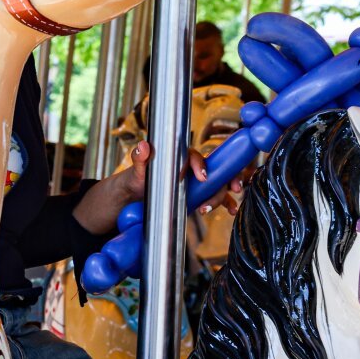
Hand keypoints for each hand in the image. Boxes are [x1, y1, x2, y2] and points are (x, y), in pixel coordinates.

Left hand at [73, 141, 229, 234]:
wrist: (129, 201)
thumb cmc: (132, 183)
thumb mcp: (133, 173)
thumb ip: (139, 160)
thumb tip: (144, 146)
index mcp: (175, 158)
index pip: (193, 156)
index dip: (200, 165)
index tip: (201, 177)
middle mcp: (188, 168)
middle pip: (212, 170)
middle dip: (223, 179)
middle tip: (224, 192)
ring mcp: (194, 183)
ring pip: (217, 184)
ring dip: (225, 193)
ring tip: (225, 206)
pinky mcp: (196, 196)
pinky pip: (215, 197)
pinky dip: (225, 203)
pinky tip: (230, 211)